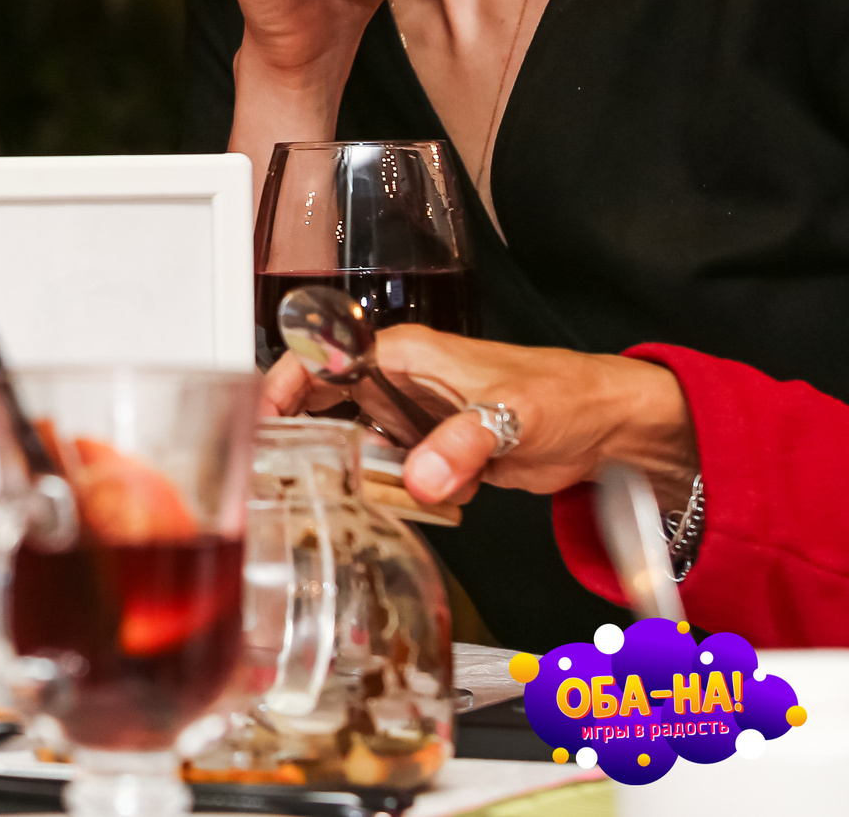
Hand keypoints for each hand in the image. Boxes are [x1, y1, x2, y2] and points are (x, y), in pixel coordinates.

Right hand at [261, 325, 696, 508]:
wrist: (607, 429)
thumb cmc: (565, 395)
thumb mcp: (512, 415)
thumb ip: (463, 445)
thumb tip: (420, 478)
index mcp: (404, 354)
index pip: (322, 357)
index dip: (282, 384)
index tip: (256, 418)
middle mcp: (397, 383)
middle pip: (320, 400)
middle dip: (293, 431)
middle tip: (267, 468)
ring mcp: (410, 419)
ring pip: (348, 440)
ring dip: (335, 467)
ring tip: (307, 495)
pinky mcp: (427, 452)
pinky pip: (384, 471)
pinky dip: (377, 490)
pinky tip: (374, 507)